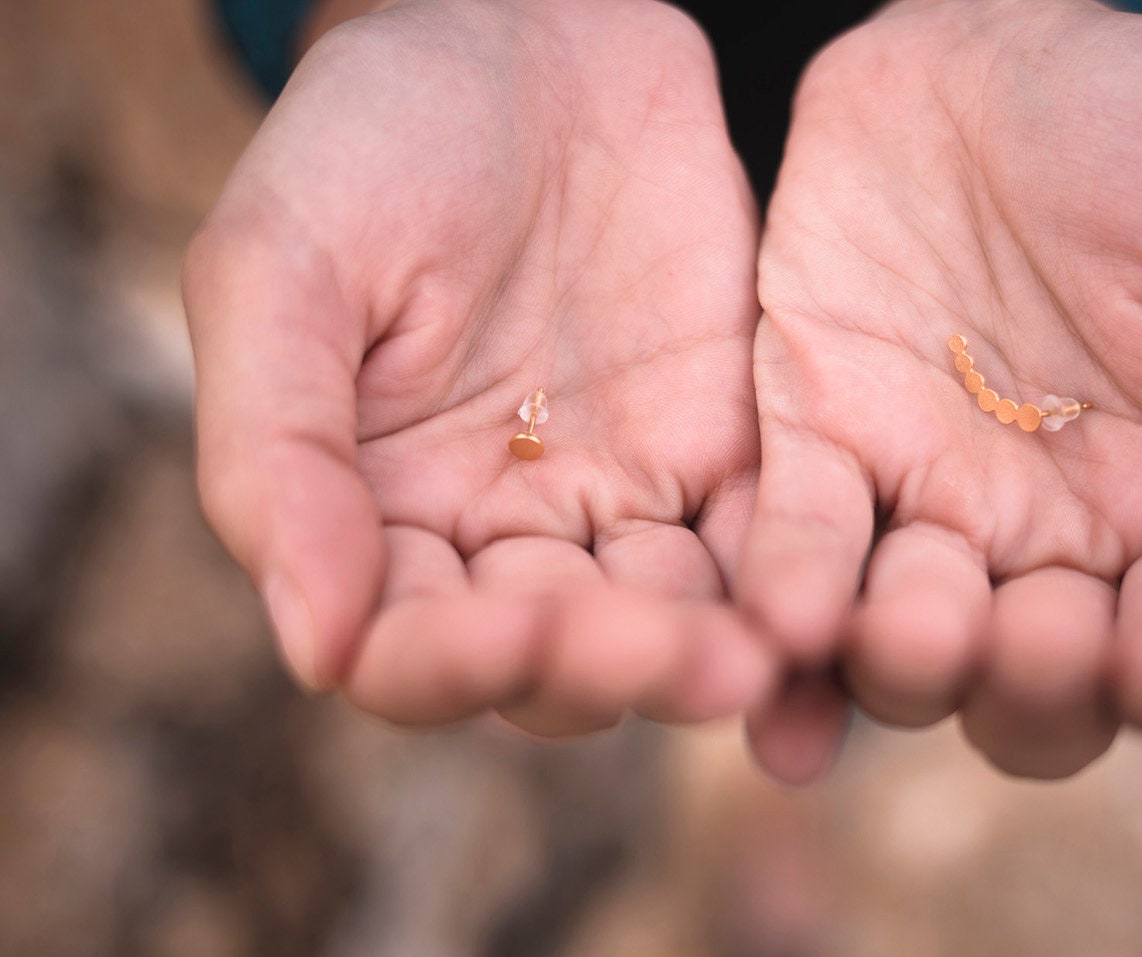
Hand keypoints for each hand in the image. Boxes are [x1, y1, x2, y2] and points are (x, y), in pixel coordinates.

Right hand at [184, 0, 773, 733]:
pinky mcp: (729, 458)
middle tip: (680, 658)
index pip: (407, 652)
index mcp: (379, 521)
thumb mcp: (282, 269)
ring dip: (712, 654)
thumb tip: (320, 649)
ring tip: (760, 658)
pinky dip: (793, 583)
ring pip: (670, 623)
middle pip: (556, 665)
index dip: (452, 665)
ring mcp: (625, 504)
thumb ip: (278, 454)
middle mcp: (505, 541)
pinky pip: (766, 543)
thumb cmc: (372, 144)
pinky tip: (823, 605)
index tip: (505, 633)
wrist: (528, 37)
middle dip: (611, 669)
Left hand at [740, 0, 1141, 779]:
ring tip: (906, 634)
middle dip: (1037, 693)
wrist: (995, 51)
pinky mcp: (817, 449)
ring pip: (909, 655)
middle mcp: (1050, 547)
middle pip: (1040, 699)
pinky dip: (786, 598)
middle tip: (1033, 637)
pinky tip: (781, 627)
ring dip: (906, 668)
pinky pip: (796, 550)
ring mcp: (927, 508)